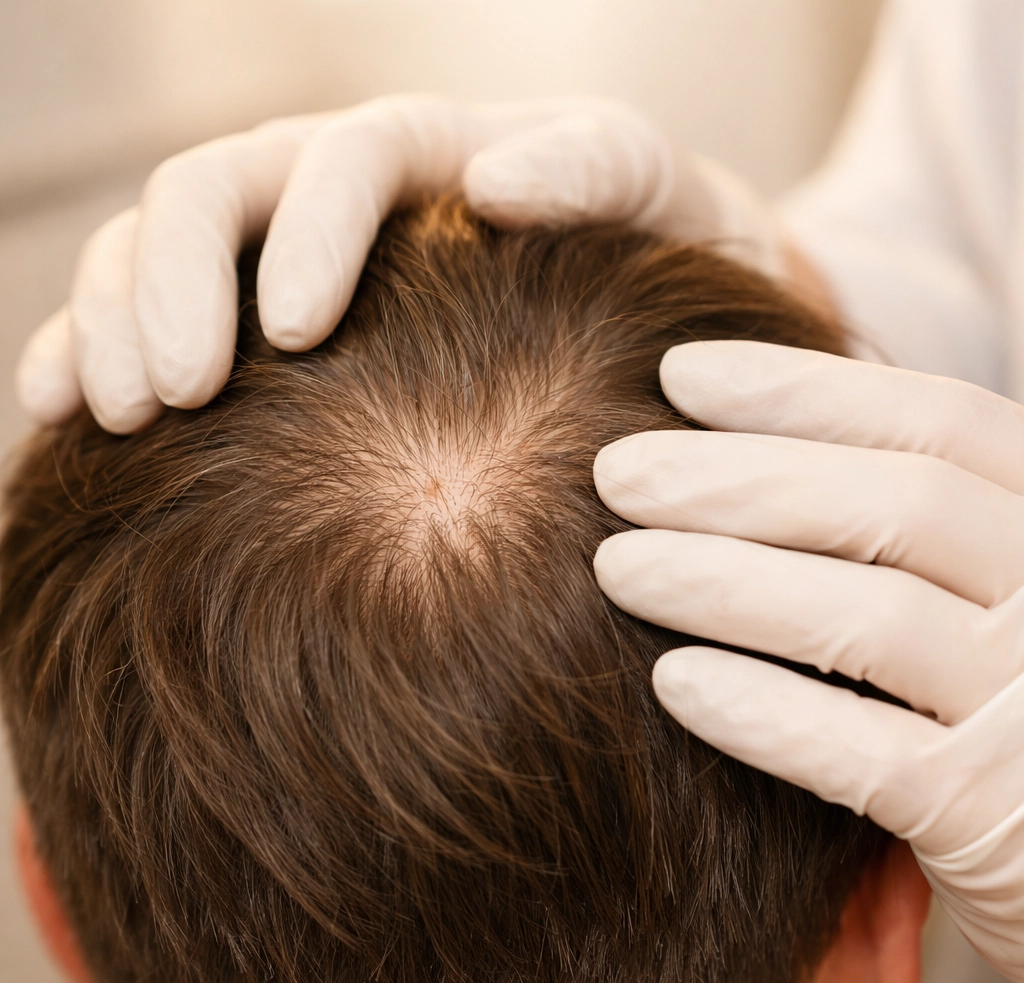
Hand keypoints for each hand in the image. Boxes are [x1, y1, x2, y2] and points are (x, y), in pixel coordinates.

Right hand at [17, 95, 785, 433]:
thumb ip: (596, 168)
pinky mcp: (251, 319)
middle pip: (213, 193)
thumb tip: (494, 180)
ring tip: (109, 417)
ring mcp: (282, 254)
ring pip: (154, 249)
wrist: (638, 304)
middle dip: (169, 285)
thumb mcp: (653, 196)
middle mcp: (338, 193)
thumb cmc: (652, 257)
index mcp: (428, 153)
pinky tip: (62, 415)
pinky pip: (147, 318)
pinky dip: (89, 352)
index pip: (339, 161)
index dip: (302, 236)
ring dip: (111, 323)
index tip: (292, 339)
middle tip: (164, 398)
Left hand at [593, 341, 1023, 982]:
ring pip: (875, 621)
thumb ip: (888, 515)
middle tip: (614, 472)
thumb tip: (725, 435)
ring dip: (725, 583)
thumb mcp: (962, 582)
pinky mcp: (1001, 820)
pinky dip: (767, 714)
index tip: (677, 372)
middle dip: (736, 479)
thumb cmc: (972, 697)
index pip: (939, 423)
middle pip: (898, 506)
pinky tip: (673, 684)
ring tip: (614, 566)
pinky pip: (875, 760)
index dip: (802, 389)